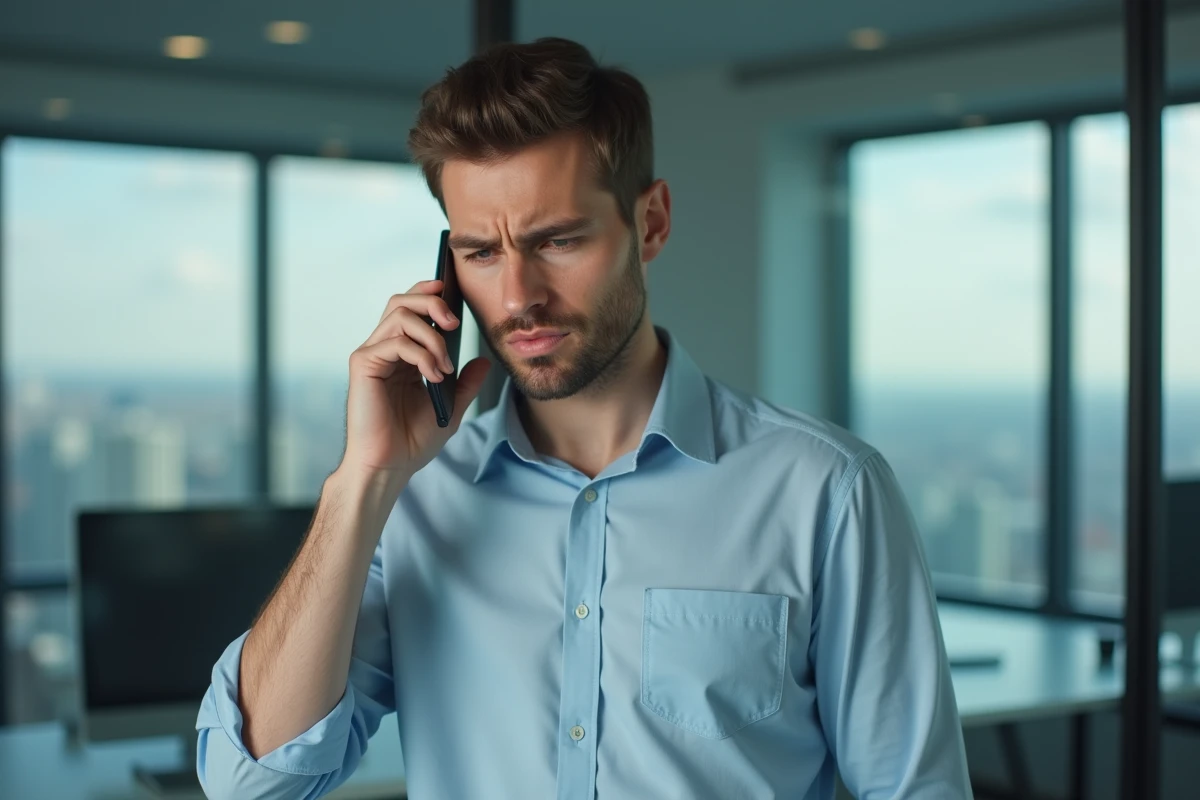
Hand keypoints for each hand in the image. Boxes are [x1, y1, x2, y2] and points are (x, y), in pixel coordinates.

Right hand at [340, 279, 490, 479]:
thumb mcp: (451, 406)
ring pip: (400, 315)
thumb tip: (485, 361)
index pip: (411, 308)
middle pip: (402, 300)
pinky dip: (422, 354)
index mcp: (401, 354)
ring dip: (431, 335)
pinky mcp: (363, 364)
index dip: (429, 292)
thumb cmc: (413, 439)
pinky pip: (396, 342)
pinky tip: (434, 375)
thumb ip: (465, 382)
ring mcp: (372, 354)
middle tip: (454, 323)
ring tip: (445, 364)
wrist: (392, 465)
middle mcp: (383, 348)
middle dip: (432, 302)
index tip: (451, 291)